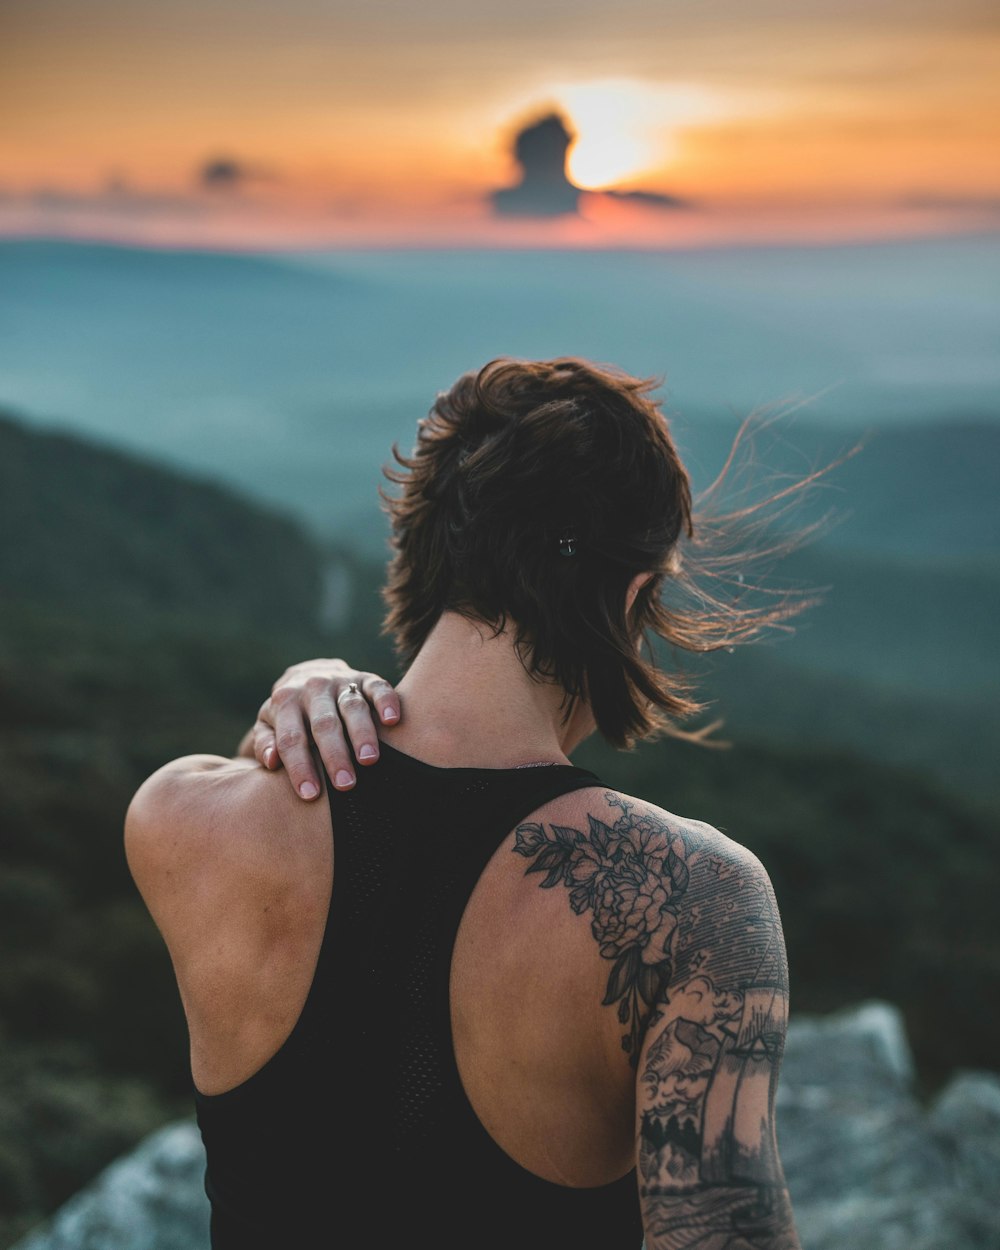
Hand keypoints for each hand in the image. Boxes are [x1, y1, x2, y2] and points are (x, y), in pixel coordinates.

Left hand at [251, 659, 400, 799]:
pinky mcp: (365, 677)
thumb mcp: (268, 725)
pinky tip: (392, 720)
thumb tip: (271, 762)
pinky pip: (378, 686)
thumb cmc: (288, 715)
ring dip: (362, 733)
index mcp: (285, 702)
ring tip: (369, 760)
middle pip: (324, 724)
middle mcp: (313, 688)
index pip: (291, 738)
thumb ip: (265, 743)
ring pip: (352, 706)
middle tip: (345, 785)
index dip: (299, 767)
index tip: (310, 795)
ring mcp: (340, 681)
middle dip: (334, 755)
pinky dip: (386, 701)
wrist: (309, 674)